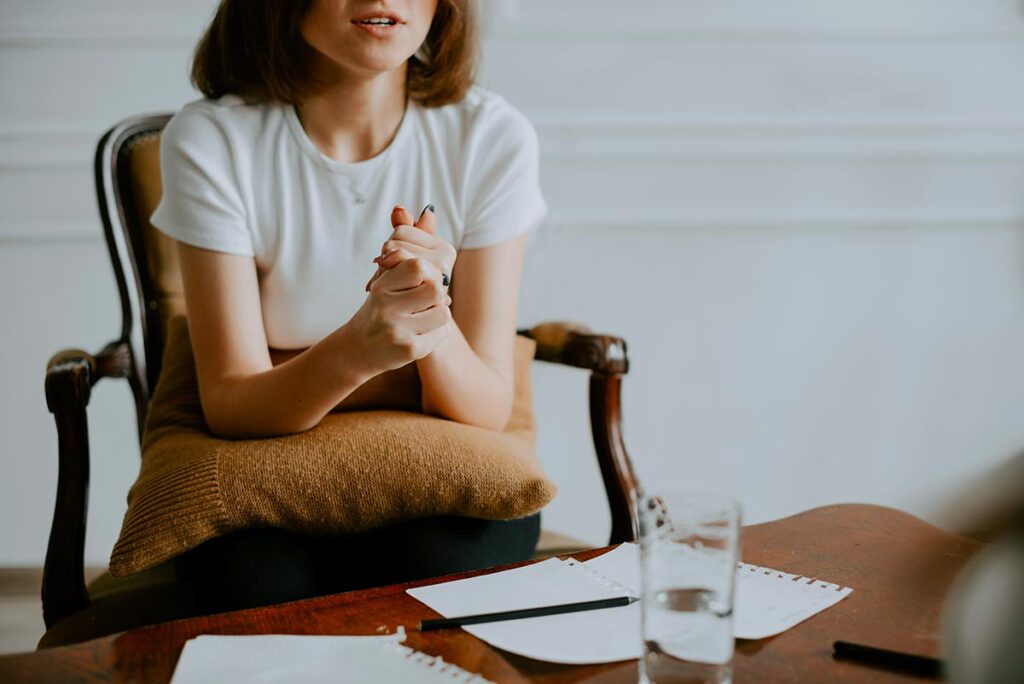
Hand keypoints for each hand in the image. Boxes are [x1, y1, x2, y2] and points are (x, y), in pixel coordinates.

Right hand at [347, 257, 451, 373]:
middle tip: (425, 303)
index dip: (429, 273)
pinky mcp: (410, 349)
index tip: (423, 283)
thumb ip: (405, 269)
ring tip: (423, 319)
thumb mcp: (384, 286)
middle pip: (435, 290)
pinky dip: (437, 332)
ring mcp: (398, 330)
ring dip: (438, 314)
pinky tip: (420, 334)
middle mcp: (387, 307)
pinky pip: (442, 332)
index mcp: (381, 287)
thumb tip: (443, 277)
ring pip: (443, 312)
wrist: (357, 350)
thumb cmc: (378, 313)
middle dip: (436, 295)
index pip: (417, 267)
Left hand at [364, 205, 455, 292]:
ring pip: (392, 260)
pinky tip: (391, 299)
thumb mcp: (404, 257)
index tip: (396, 263)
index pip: (400, 230)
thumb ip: (404, 231)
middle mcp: (445, 261)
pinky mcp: (426, 299)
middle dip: (386, 262)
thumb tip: (398, 209)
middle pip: (394, 243)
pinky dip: (385, 289)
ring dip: (385, 277)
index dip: (390, 247)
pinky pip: (393, 282)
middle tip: (393, 280)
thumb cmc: (408, 289)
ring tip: (394, 290)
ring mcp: (438, 280)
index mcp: (443, 248)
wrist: (415, 327)